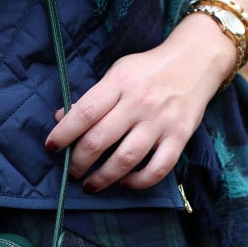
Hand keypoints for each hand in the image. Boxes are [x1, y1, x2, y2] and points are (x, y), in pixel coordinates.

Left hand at [44, 16, 234, 191]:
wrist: (196, 61)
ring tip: (91, 185)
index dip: (64, 134)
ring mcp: (160, 121)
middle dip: (78, 163)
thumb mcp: (116, 73)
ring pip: (125, 159)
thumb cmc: (147, 71)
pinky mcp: (180, 137)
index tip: (52, 148)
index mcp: (119, 84)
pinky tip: (125, 183)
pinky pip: (158, 168)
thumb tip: (60, 119)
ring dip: (103, 178)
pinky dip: (139, 182)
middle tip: (72, 172)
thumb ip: (91, 98)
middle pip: (99, 140)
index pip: (84, 113)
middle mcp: (139, 103)